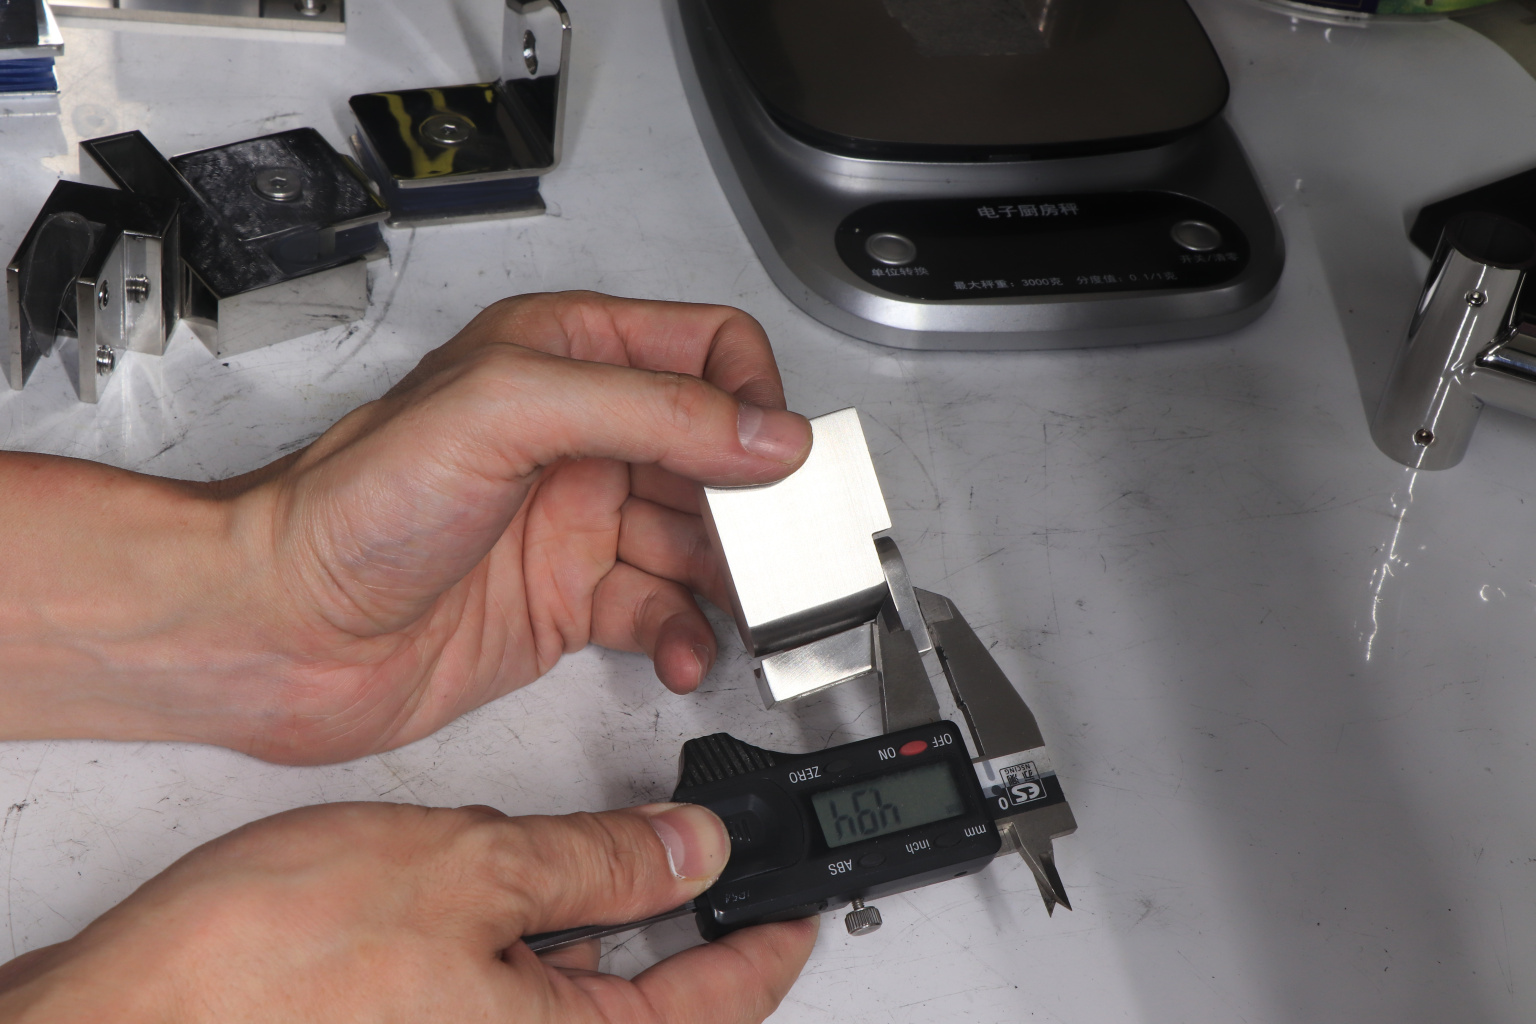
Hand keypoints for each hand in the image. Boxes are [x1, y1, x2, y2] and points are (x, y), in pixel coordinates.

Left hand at [0, 292, 810, 762]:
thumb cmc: (348, 507)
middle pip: (716, 455)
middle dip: (757, 505)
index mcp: (563, 358)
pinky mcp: (566, 601)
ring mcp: (575, 523)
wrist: (274, 630)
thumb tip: (762, 434)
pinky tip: (684, 652)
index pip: (705, 350)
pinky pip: (659, 612)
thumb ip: (647, 411)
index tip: (775, 459)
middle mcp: (579, 436)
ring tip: (746, 612)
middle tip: (778, 553)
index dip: (753, 398)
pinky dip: (685, 636)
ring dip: (732, 580)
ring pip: (698, 541)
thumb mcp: (506, 414)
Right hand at [0, 801, 818, 1022]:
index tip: (802, 905)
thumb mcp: (466, 873)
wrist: (116, 1020)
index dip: (768, 943)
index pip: (715, 1004)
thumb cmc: (262, 972)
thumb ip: (597, 864)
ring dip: (587, 914)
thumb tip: (694, 851)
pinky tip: (487, 875)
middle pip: (646, 1002)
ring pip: (570, 985)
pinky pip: (502, 985)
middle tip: (708, 859)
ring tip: (582, 851)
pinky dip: (517, 928)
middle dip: (676, 920)